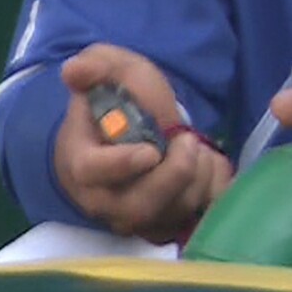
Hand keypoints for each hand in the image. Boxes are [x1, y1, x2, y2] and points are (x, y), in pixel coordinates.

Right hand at [54, 45, 232, 241]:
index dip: (121, 164)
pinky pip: (202, 214)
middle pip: (140, 205)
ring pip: (176, 209)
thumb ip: (96, 67)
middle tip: (186, 140)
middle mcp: (106, 200)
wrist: (133, 135)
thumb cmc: (118, 105)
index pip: (93, 172)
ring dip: (199, 172)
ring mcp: (138, 217)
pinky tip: (209, 162)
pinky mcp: (169, 224)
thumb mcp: (111, 73)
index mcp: (82, 162)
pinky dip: (217, 186)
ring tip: (194, 145)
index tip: (150, 151)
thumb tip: (75, 70)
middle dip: (175, 171)